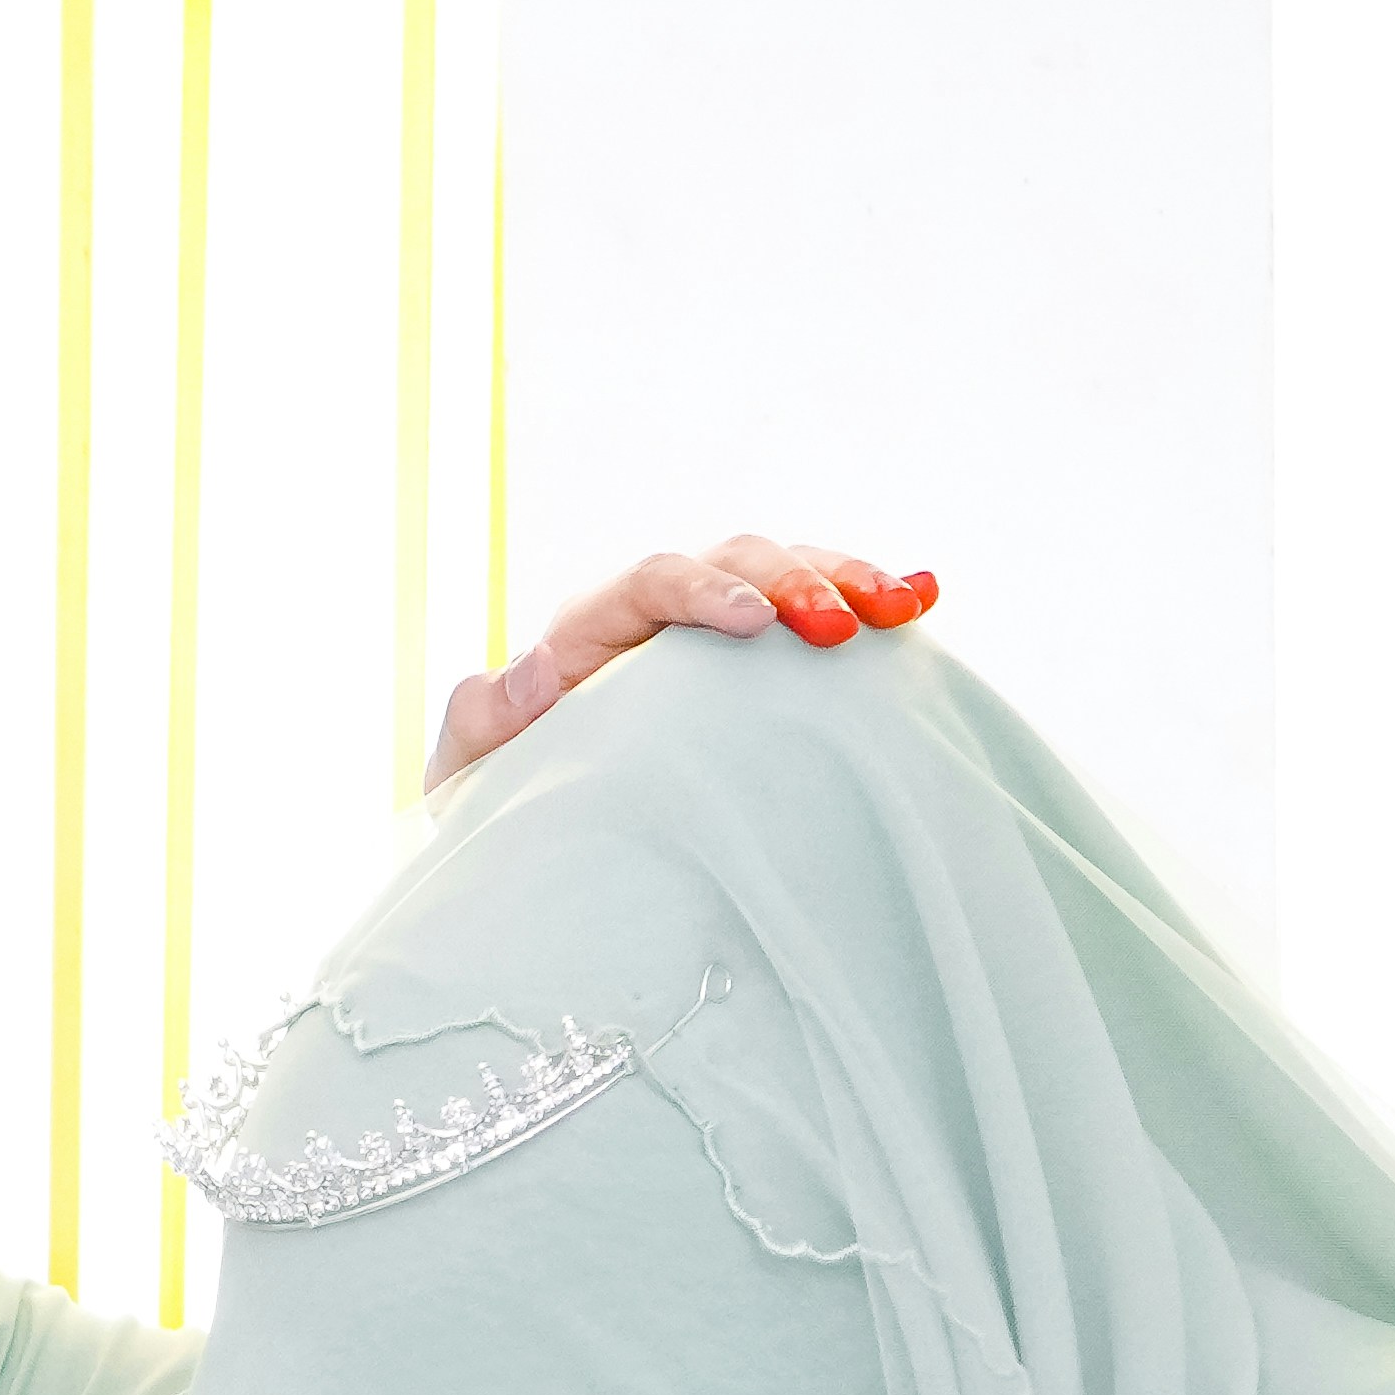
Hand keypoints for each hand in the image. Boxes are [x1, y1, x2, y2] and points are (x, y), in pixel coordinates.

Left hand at [427, 535, 939, 782]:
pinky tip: (922, 598)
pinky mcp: (753, 664)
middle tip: (840, 626)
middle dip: (792, 579)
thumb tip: (525, 672)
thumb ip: (481, 726)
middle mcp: (655, 619)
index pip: (650, 583)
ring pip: (784, 573)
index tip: (755, 623)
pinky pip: (811, 613)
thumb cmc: (499, 808)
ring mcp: (709, 636)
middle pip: (731, 561)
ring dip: (845, 579)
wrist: (532, 834)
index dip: (703, 590)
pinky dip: (864, 599)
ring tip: (904, 604)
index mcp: (589, 634)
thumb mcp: (472, 780)